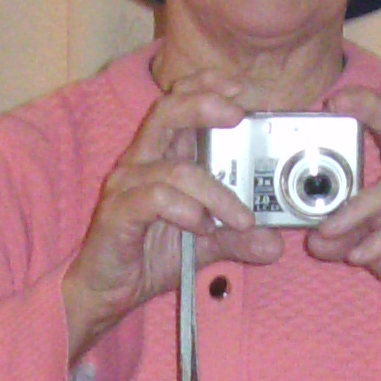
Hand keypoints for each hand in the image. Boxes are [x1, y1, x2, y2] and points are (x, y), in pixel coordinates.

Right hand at [62, 64, 283, 363]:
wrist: (107, 293)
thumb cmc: (148, 256)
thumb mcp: (204, 246)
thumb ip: (237, 238)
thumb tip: (274, 242)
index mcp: (160, 157)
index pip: (176, 104)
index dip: (204, 88)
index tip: (237, 89)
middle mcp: (140, 162)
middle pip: (167, 113)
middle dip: (204, 106)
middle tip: (239, 116)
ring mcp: (126, 186)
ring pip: (176, 170)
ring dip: (217, 193)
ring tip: (242, 219)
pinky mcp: (117, 213)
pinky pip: (155, 199)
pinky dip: (186, 209)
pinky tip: (203, 227)